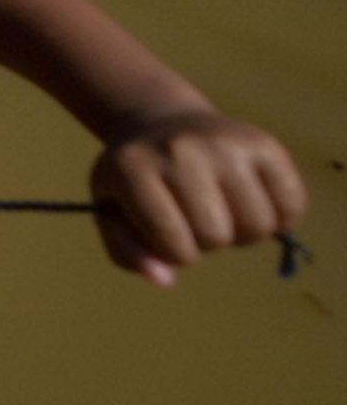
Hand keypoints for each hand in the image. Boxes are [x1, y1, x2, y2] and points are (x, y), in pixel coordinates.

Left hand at [91, 106, 308, 280]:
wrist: (162, 124)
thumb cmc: (137, 179)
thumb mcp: (111, 212)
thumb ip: (127, 252)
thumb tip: (164, 280)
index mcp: (132, 167)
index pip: (174, 241)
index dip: (178, 254)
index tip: (170, 235)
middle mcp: (179, 149)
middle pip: (217, 235)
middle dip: (207, 242)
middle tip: (196, 218)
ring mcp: (225, 142)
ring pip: (258, 225)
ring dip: (243, 233)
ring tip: (222, 210)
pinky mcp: (265, 143)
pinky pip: (293, 205)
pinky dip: (280, 218)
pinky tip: (252, 202)